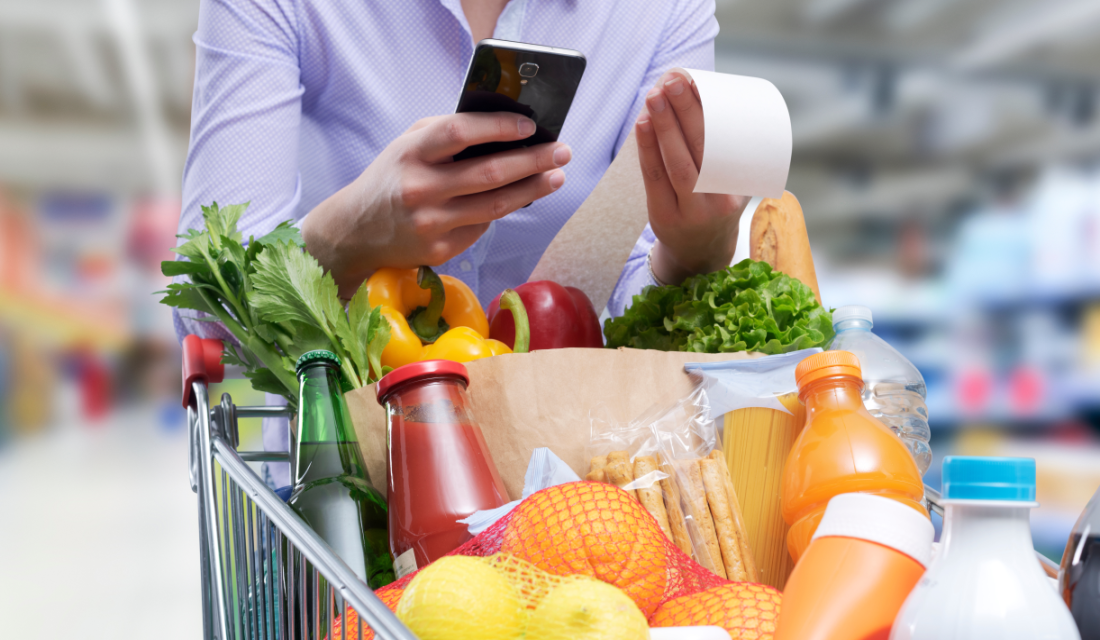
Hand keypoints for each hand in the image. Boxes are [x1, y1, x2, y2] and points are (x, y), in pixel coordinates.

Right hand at [302, 112, 569, 295]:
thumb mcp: (408, 145)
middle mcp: (419, 188)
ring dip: (532, 189)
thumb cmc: (392, 178)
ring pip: (495, 206)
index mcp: (410, 153)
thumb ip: (447, 133)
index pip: (460, 133)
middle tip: (562, 151)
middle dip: (533, 161)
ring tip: (556, 176)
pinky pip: (483, 227)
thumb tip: (505, 127)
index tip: (530, 126)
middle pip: (489, 173)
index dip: (499, 127)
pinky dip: (503, 210)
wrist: (355, 232)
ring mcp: (431, 224)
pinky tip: (521, 198)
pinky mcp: (440, 250)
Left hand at [636, 69, 749, 285]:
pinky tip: (643, 124)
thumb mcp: (731, 182)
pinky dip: (647, 148)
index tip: (697, 83)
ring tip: (655, 96)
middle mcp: (718, 200)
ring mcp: (690, 210)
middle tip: (673, 81)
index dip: (708, 112)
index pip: (724, 144)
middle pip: (701, 150)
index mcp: (739, 187)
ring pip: (677, 163)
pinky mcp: (663, 215)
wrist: (701, 251)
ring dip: (664, 126)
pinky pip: (654, 177)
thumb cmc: (715, 203)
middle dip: (685, 112)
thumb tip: (699, 93)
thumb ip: (723, 149)